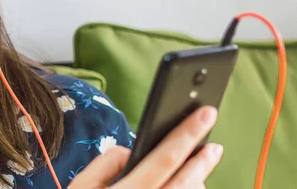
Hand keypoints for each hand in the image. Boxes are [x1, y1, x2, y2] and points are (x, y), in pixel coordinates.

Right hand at [68, 106, 223, 188]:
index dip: (186, 134)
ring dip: (197, 183)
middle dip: (203, 161)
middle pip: (186, 182)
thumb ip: (106, 163)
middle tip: (215, 146)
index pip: (164, 159)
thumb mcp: (80, 188)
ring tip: (196, 172)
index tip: (204, 115)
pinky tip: (188, 186)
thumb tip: (133, 151)